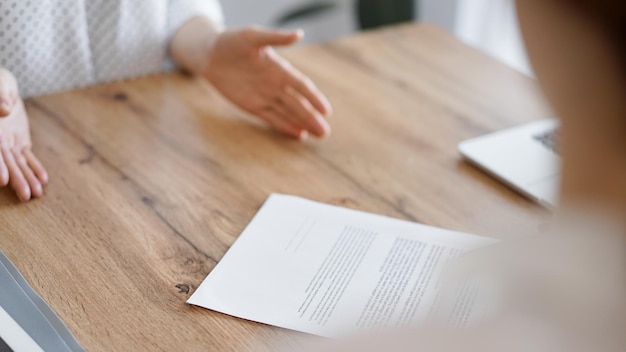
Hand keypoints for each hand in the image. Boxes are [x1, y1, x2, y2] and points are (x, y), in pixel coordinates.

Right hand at [0, 68, 47, 200]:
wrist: (2, 86)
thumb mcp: (0, 85)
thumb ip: (0, 98)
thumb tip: (5, 110)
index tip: (2, 180)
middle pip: (7, 163)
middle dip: (17, 180)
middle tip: (25, 196)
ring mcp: (8, 143)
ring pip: (19, 163)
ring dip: (28, 178)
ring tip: (36, 194)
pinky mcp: (19, 141)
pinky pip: (27, 157)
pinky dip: (35, 168)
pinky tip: (44, 181)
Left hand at [203, 28, 331, 138]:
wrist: (210, 54)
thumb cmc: (231, 41)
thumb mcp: (252, 36)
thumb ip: (275, 37)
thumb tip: (299, 35)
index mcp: (279, 68)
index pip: (301, 86)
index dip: (314, 98)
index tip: (326, 110)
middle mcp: (276, 84)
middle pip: (298, 104)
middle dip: (312, 118)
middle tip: (326, 132)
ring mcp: (265, 97)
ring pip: (289, 113)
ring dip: (304, 124)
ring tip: (319, 135)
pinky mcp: (253, 106)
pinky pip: (272, 118)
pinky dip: (285, 127)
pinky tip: (299, 135)